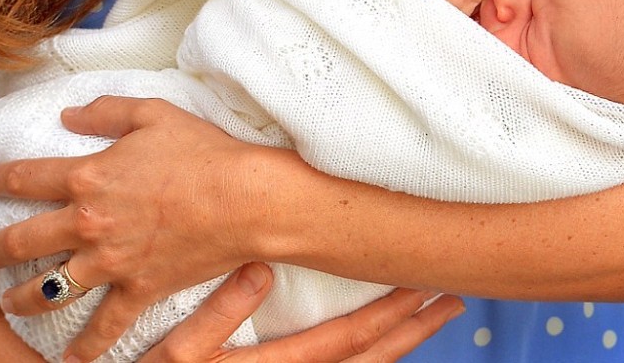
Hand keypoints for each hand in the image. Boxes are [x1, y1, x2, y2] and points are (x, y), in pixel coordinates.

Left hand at [0, 96, 270, 361]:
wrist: (244, 198)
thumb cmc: (203, 152)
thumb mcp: (153, 114)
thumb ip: (106, 112)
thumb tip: (69, 115)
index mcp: (87, 177)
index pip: (24, 179)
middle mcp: (88, 223)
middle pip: (21, 240)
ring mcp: (111, 262)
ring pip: (48, 289)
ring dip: (22, 297)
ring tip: (11, 302)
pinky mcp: (139, 289)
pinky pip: (106, 325)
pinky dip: (87, 345)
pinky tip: (73, 356)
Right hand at [141, 263, 464, 362]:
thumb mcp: (172, 355)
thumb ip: (217, 316)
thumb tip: (260, 270)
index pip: (346, 340)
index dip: (388, 313)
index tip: (421, 284)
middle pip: (371, 360)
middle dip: (413, 328)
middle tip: (451, 297)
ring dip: (402, 342)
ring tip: (432, 314)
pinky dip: (375, 357)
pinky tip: (385, 341)